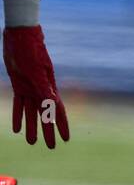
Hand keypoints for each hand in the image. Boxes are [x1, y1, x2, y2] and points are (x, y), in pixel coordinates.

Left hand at [3, 25, 68, 147]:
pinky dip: (18, 116)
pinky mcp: (19, 85)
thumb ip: (43, 88)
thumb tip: (52, 104)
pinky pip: (18, 104)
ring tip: (31, 142)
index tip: (66, 139)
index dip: (61, 125)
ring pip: (31, 113)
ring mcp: (30, 89)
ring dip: (32, 127)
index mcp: (48, 88)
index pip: (57, 111)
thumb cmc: (31, 51)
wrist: (21, 37)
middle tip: (50, 147)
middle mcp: (41, 91)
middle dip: (48, 131)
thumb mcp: (36, 71)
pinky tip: (16, 128)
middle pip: (45, 115)